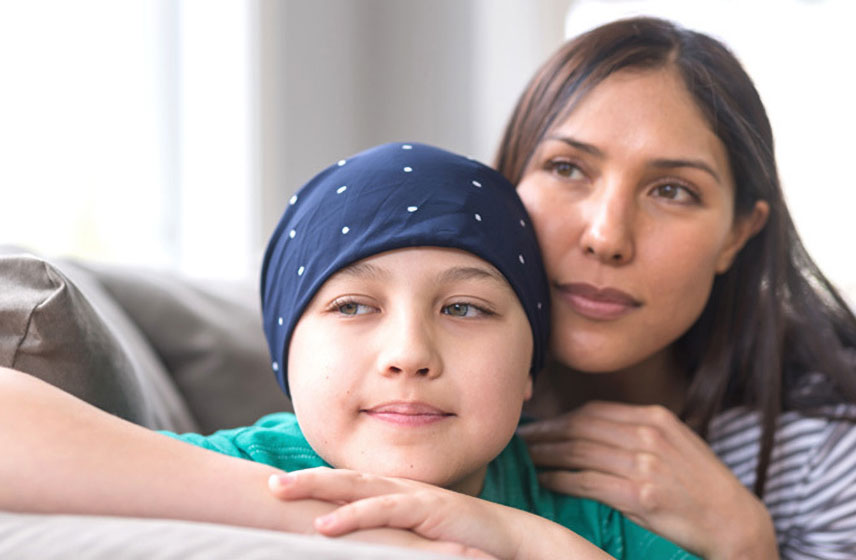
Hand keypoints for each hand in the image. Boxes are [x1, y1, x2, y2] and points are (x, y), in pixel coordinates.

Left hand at [269, 467, 610, 559]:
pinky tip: (324, 525)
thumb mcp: (422, 540)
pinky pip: (384, 510)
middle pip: (346, 478)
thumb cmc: (466, 543)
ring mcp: (416, 497)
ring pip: (357, 486)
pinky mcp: (429, 511)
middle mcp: (403, 489)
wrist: (514, 542)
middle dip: (306, 479)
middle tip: (269, 484)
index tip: (284, 487)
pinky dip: (352, 515)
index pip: (351, 484)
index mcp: (399, 495)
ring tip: (282, 491)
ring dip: (317, 487)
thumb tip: (365, 546)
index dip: (317, 483)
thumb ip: (395, 538)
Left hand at [518, 401, 777, 559]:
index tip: (538, 426)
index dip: (559, 419)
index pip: (592, 411)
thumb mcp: (676, 444)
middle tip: (520, 441)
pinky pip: (586, 483)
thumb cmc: (702, 486)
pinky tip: (545, 482)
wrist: (734, 522)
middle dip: (545, 435)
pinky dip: (560, 481)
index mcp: (655, 417)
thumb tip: (590, 431)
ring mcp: (644, 464)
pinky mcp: (639, 495)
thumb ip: (637, 432)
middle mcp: (648, 435)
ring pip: (577, 453)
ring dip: (546, 456)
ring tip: (527, 460)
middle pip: (579, 428)